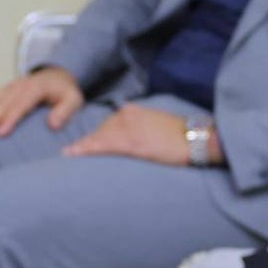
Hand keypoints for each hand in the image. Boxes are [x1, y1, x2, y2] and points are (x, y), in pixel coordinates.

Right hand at [0, 67, 84, 136]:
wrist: (58, 75)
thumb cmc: (66, 91)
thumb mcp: (74, 100)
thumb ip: (65, 111)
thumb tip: (53, 124)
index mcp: (36, 89)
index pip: (21, 105)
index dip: (10, 119)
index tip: (0, 132)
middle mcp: (19, 86)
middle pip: (3, 104)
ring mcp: (9, 87)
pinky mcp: (3, 90)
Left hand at [62, 104, 191, 163]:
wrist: (198, 139)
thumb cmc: (183, 137)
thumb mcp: (158, 127)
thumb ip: (141, 130)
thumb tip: (133, 143)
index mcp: (134, 111)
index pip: (108, 125)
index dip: (96, 137)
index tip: (84, 145)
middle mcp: (127, 116)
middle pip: (101, 131)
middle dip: (89, 144)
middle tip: (72, 155)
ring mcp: (127, 128)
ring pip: (98, 138)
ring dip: (84, 148)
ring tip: (69, 157)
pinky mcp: (130, 143)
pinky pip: (102, 145)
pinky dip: (85, 149)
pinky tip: (72, 154)